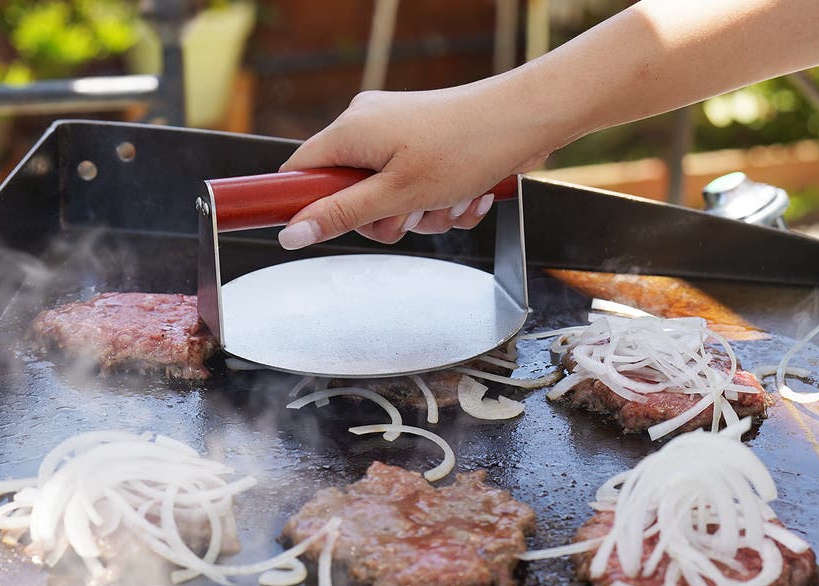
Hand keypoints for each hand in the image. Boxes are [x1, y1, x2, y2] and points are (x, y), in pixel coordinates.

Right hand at [276, 82, 555, 248]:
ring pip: (390, 198)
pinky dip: (442, 201)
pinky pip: (418, 187)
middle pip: (350, 193)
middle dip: (387, 218)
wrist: (526, 120)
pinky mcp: (425, 142)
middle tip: (413, 214)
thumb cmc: (467, 147)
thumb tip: (292, 233)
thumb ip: (342, 215)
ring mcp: (399, 132)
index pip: (301, 172)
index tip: (332, 226)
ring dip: (423, 214)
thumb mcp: (397, 195)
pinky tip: (467, 195)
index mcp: (351, 131)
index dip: (309, 206)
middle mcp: (369, 125)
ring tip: (450, 201)